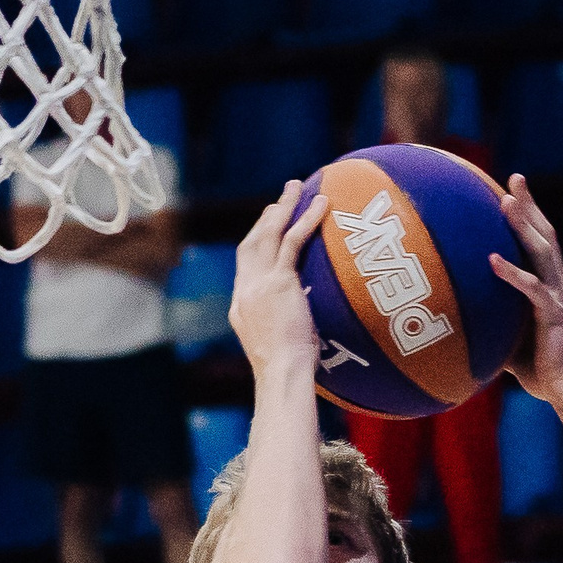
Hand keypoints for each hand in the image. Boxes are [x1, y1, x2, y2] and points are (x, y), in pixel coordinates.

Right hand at [227, 178, 327, 380]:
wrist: (282, 375)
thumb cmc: (286, 372)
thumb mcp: (280, 344)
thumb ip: (284, 324)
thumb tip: (303, 322)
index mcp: (241, 307)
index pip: (245, 267)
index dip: (256, 244)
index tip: (268, 229)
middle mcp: (245, 292)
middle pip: (250, 244)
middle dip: (264, 219)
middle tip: (278, 199)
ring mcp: (259, 285)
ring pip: (268, 235)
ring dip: (282, 208)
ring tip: (295, 187)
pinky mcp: (278, 282)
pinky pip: (292, 241)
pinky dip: (306, 220)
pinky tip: (320, 204)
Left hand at [490, 175, 562, 398]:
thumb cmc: (541, 372)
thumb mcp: (509, 344)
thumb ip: (492, 328)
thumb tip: (461, 327)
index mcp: (549, 287)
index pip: (540, 243)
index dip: (529, 216)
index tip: (512, 192)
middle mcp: (556, 285)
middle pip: (545, 234)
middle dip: (530, 204)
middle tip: (516, 177)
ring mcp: (557, 296)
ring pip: (542, 251)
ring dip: (523, 224)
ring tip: (505, 201)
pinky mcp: (553, 315)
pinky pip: (530, 290)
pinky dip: (511, 274)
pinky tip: (492, 260)